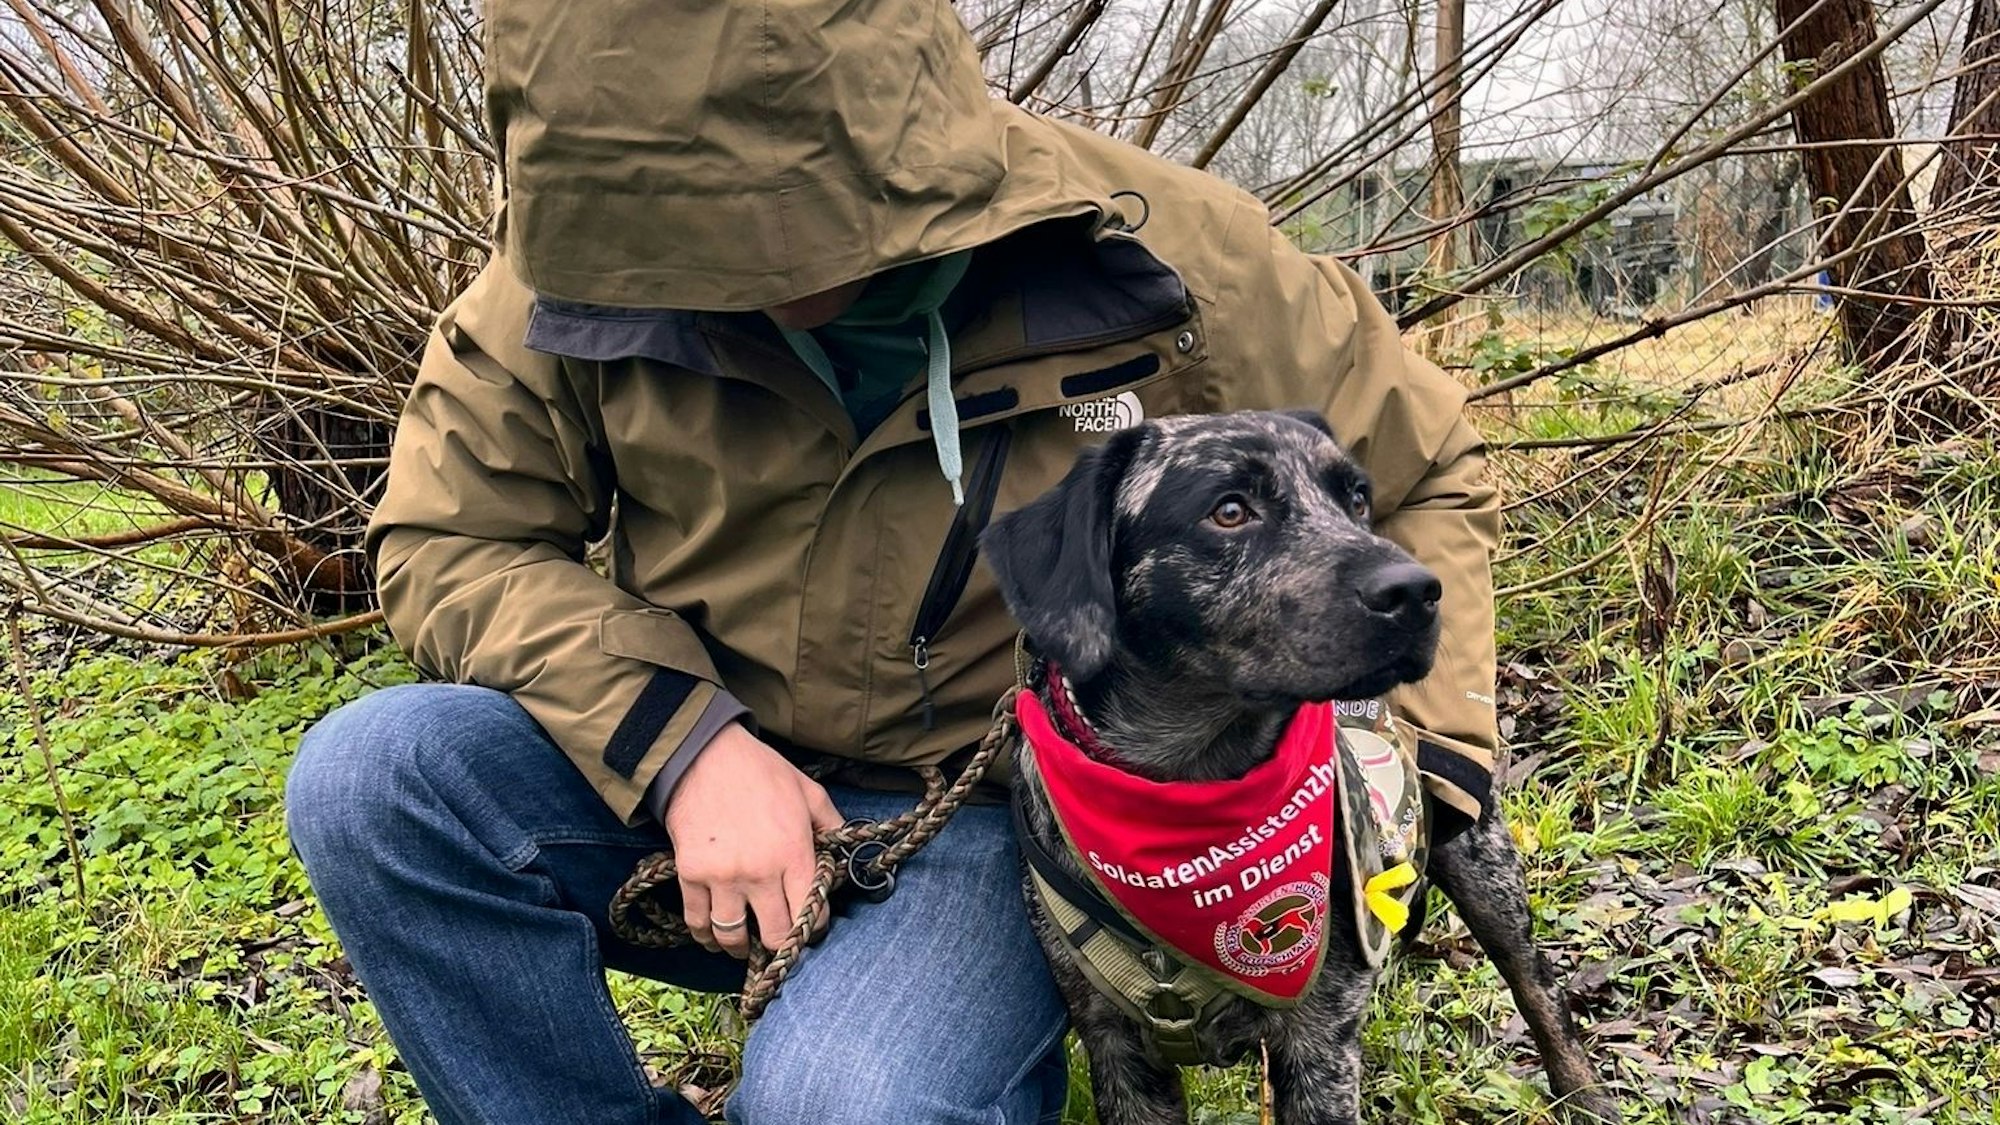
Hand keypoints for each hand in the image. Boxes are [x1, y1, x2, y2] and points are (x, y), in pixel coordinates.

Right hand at [664, 722, 843, 957]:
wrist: (703, 754)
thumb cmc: (760, 770)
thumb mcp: (808, 792)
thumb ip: (832, 825)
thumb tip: (847, 851)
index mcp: (793, 853)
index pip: (810, 914)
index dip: (814, 927)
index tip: (811, 925)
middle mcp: (759, 873)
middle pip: (775, 935)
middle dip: (782, 945)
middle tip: (781, 942)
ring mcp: (722, 877)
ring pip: (733, 937)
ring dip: (742, 947)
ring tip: (748, 946)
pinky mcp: (691, 874)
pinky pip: (698, 921)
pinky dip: (706, 934)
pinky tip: (714, 936)